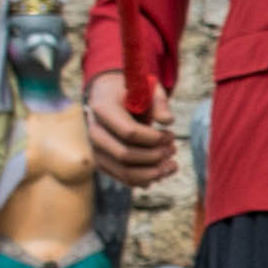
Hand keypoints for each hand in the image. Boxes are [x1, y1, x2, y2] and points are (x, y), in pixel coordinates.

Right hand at [81, 65, 176, 190]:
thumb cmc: (130, 91)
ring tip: (172, 164)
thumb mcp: (146, 88)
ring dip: (152, 172)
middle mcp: (94, 131)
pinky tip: (161, 172)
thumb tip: (168, 121)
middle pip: (125, 155)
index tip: (170, 134)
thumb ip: (158, 102)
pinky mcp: (102, 162)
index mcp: (103, 109)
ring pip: (124, 171)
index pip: (129, 132)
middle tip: (173, 149)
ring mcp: (95, 149)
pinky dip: (144, 180)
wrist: (107, 96)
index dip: (154, 138)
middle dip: (155, 156)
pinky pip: (122, 178)